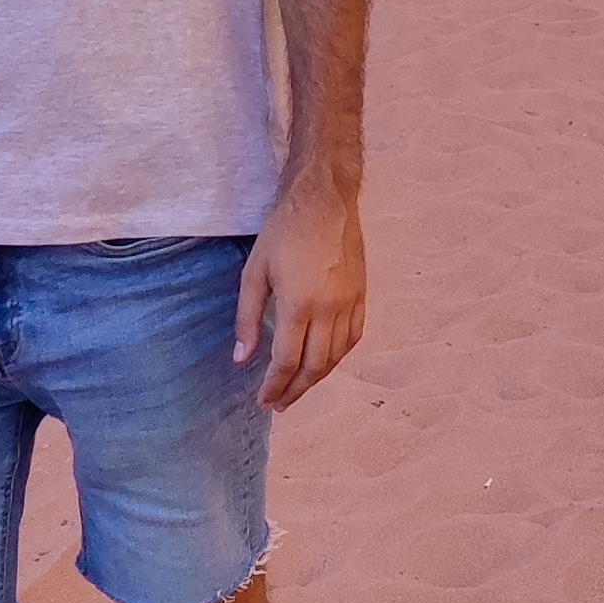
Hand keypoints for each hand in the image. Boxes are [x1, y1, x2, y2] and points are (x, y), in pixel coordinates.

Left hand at [236, 178, 367, 410]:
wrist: (324, 199)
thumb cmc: (283, 231)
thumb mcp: (254, 273)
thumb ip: (247, 319)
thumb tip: (241, 360)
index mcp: (299, 304)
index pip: (287, 361)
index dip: (274, 386)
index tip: (264, 401)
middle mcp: (329, 309)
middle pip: (315, 366)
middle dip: (295, 390)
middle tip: (280, 403)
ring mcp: (350, 302)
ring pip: (337, 356)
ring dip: (317, 378)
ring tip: (299, 387)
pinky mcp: (362, 294)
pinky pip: (355, 336)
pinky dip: (340, 356)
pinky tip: (326, 361)